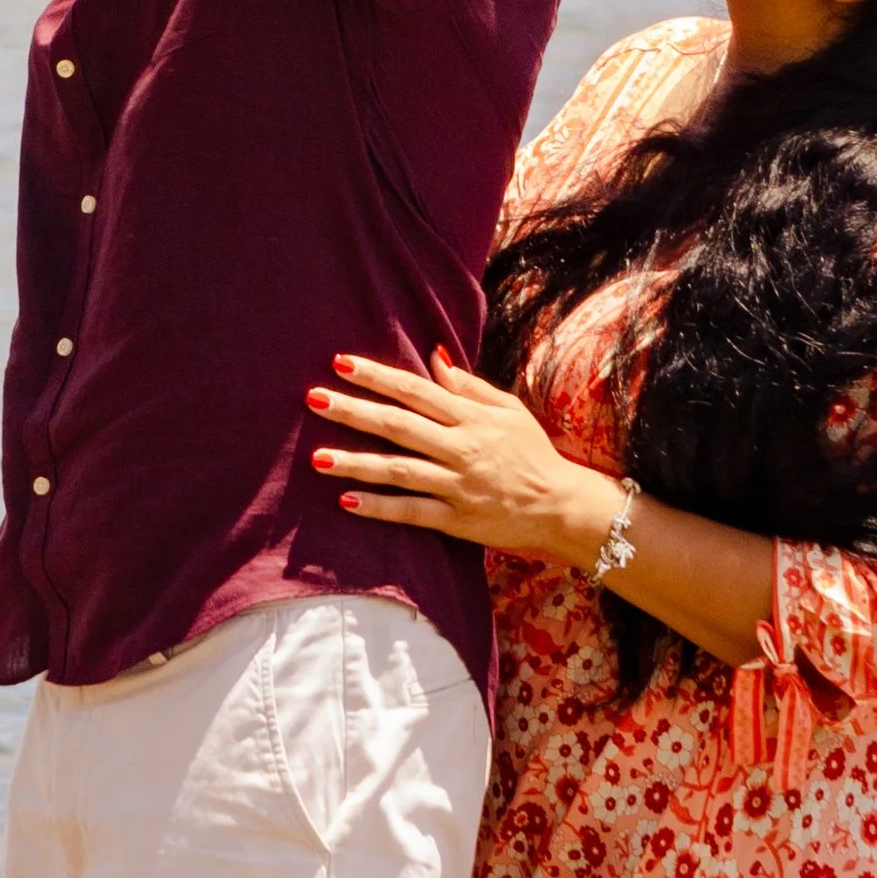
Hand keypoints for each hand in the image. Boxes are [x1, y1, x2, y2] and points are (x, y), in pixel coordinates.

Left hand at [305, 349, 614, 565]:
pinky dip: (380, 507)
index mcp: (470, 417)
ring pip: (399, 470)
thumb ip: (468, 386)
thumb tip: (433, 357)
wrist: (563, 506)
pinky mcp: (457, 519)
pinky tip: (347, 501)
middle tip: (313, 399)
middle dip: (353, 411)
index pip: (414, 390)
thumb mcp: (508, 410)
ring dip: (356, 462)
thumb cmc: (534, 453)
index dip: (376, 376)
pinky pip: (412, 512)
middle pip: (398, 425)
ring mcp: (457, 484)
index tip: (339, 363)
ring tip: (317, 457)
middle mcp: (460, 447)